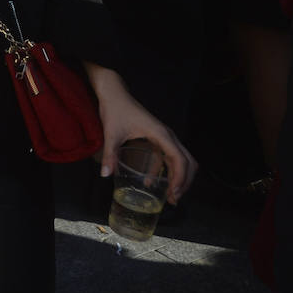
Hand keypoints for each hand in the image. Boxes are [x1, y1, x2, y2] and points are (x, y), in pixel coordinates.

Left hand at [84, 63, 196, 203]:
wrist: (115, 94)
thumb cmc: (116, 110)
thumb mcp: (111, 133)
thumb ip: (110, 154)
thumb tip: (105, 175)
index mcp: (161, 134)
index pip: (179, 159)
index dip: (180, 178)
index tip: (174, 193)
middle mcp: (167, 135)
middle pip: (187, 161)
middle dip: (184, 181)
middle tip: (174, 199)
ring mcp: (164, 136)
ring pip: (181, 159)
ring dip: (179, 177)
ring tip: (170, 196)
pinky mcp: (157, 138)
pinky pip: (167, 156)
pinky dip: (166, 170)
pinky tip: (153, 182)